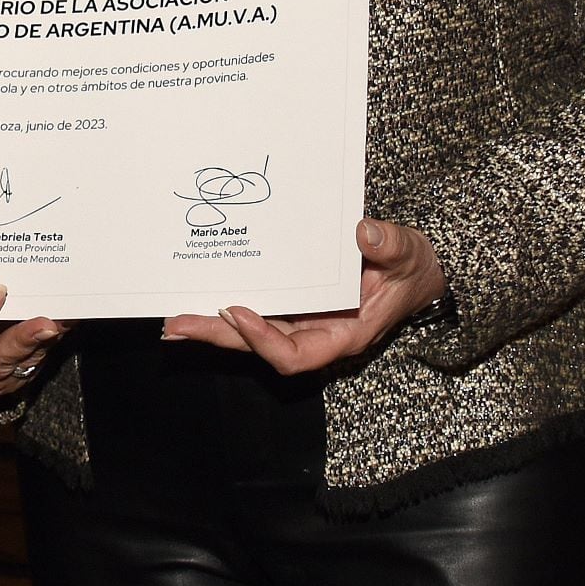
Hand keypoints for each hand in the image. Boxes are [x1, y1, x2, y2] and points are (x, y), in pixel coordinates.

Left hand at [161, 217, 446, 374]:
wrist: (413, 269)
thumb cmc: (411, 267)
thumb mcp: (408, 254)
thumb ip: (391, 246)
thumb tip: (364, 232)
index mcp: (343, 334)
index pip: (295, 353)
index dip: (264, 339)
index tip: (238, 311)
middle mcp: (314, 333)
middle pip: (258, 345)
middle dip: (217, 335)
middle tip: (175, 325)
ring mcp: (300, 319)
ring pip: (248, 331)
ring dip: (211, 323)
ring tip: (172, 316)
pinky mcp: (292, 302)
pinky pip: (255, 307)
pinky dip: (225, 303)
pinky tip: (195, 294)